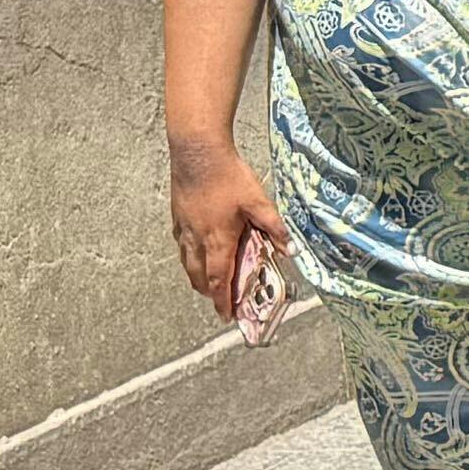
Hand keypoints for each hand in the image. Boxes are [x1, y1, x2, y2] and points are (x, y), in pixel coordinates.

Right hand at [165, 140, 290, 320]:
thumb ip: (274, 227)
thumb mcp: (258, 202)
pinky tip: (197, 252)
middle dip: (210, 293)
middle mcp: (197, 239)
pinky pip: (182, 246)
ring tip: (209, 283)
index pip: (218, 280)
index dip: (223, 301)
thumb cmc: (228, 177)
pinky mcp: (178, 217)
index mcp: (218, 240)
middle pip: (199, 277)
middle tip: (221, 301)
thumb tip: (291, 250)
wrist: (196, 153)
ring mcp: (184, 229)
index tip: (227, 316)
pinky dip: (190, 258)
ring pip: (187, 263)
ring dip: (198, 277)